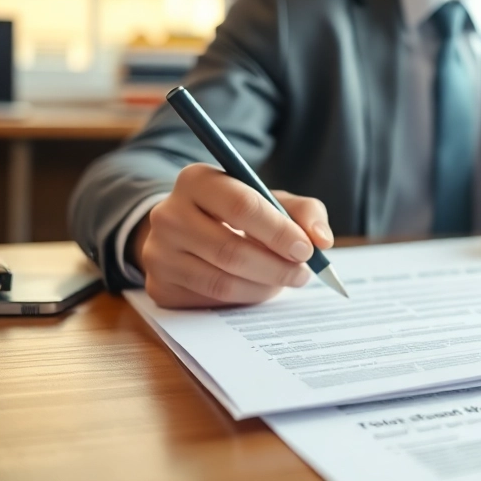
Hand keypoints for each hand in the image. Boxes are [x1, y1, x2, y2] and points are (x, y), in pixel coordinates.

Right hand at [132, 164, 334, 307]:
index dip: (279, 231)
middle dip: (276, 266)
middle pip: (230, 250)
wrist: (188, 230)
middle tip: (303, 273)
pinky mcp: (159, 286)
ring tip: (286, 280)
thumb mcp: (271, 200)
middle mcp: (168, 214)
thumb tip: (322, 239)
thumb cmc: (238, 211)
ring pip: (221, 281)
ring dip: (264, 286)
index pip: (241, 206)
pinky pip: (209, 301)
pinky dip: (243, 298)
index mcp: (196, 180)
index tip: (307, 249)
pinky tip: (258, 288)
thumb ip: (304, 212)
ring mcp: (158, 253)